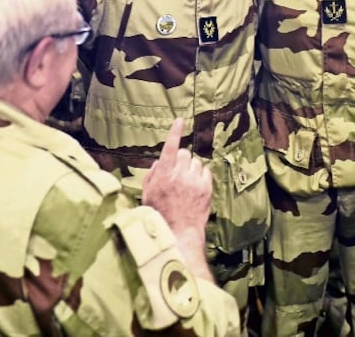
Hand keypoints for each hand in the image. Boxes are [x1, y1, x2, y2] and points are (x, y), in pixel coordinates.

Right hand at [143, 118, 212, 278]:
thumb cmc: (159, 214)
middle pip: (185, 154)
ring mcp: (195, 181)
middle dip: (181, 160)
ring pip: (196, 163)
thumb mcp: (147, 194)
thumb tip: (160, 161)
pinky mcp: (206, 188)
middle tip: (177, 173)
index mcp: (163, 174)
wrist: (178, 233)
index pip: (170, 147)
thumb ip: (153, 174)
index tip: (180, 121)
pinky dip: (200, 177)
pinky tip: (194, 188)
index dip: (175, 133)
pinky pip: (205, 172)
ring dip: (191, 169)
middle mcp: (180, 175)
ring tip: (185, 185)